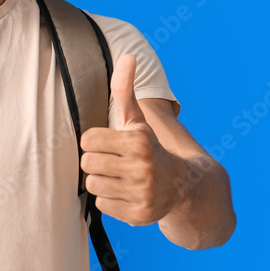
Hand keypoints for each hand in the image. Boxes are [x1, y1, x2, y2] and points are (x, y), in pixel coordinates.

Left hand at [80, 53, 184, 226]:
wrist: (182, 186)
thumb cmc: (148, 148)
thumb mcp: (137, 120)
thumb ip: (125, 89)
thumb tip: (129, 55)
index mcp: (138, 141)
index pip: (87, 140)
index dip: (95, 142)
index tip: (110, 145)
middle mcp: (142, 167)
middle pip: (88, 163)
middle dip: (98, 162)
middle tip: (116, 163)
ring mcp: (141, 193)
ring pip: (92, 184)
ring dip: (103, 181)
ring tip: (121, 178)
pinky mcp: (138, 215)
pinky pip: (102, 204)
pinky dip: (110, 200)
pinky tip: (126, 194)